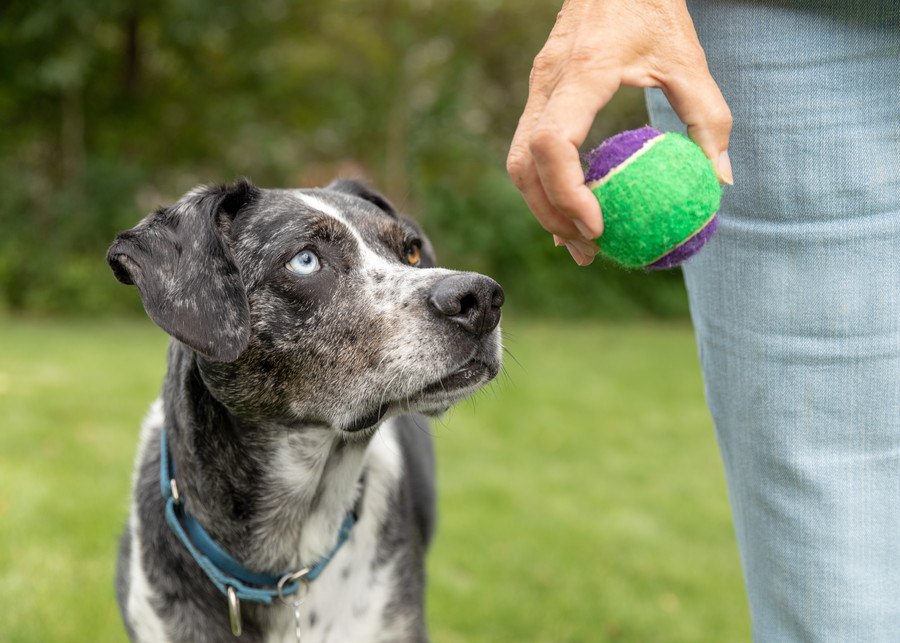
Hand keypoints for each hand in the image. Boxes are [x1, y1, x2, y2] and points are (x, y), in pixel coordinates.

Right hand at [506, 0, 732, 265]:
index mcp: (582, 72)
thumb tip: (719, 181)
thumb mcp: (689, 58)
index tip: (597, 225)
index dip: (566, 193)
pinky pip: (528, 149)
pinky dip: (545, 185)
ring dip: (543, 206)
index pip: (551, 143)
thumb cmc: (653, 7)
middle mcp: (548, 82)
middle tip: (587, 249)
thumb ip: (707, 117)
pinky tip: (570, 209)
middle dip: (550, 214)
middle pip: (524, 165)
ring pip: (518, 161)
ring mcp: (537, 87)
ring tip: (578, 241)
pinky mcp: (540, 92)